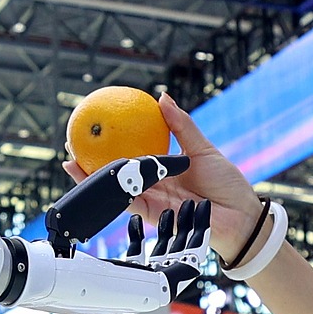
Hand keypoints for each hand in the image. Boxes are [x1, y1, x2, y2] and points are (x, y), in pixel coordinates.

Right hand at [64, 95, 261, 256]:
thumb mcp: (202, 148)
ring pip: (115, 188)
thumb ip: (181, 125)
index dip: (111, 141)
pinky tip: (96, 180)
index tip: (93, 126)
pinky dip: (111, 191)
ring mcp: (151, 199)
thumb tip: (162, 97)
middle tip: (73, 141)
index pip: (131, 151)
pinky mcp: (153, 215)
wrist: (240, 216)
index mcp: (162, 167)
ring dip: (91, 177)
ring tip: (72, 161)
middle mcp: (153, 183)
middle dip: (90, 159)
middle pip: (116, 171)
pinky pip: (127, 202)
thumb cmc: (227, 183)